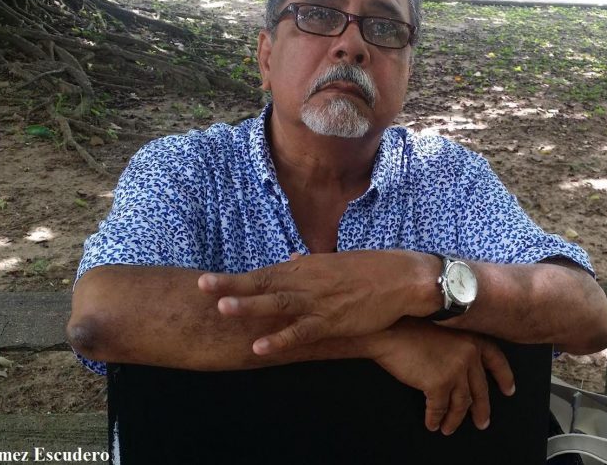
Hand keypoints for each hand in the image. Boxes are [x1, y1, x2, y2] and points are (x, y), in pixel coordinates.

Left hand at [198, 250, 437, 354]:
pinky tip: (260, 346)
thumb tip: (289, 259)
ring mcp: (319, 301)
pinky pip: (301, 332)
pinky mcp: (333, 321)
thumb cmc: (373, 269)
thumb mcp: (336, 263)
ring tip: (222, 310)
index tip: (206, 282)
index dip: (235, 279)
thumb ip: (309, 265)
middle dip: (231, 286)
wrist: (404, 278)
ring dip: (250, 306)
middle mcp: (307, 281)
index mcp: (305, 267)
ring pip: (278, 303)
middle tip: (202, 286)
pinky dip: (280, 339)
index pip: (263, 273)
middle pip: (263, 283)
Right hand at [372, 319, 514, 435]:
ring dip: (455, 420)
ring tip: (449, 428)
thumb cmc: (410, 326)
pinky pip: (439, 409)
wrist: (389, 330)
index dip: (504, 378)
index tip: (508, 390)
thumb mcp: (445, 330)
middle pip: (480, 389)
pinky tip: (433, 423)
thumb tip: (463, 372)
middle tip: (482, 421)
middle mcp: (469, 355)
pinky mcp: (438, 384)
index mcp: (473, 339)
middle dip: (482, 409)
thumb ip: (459, 346)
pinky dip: (435, 419)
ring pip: (461, 404)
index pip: (497, 361)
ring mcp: (455, 370)